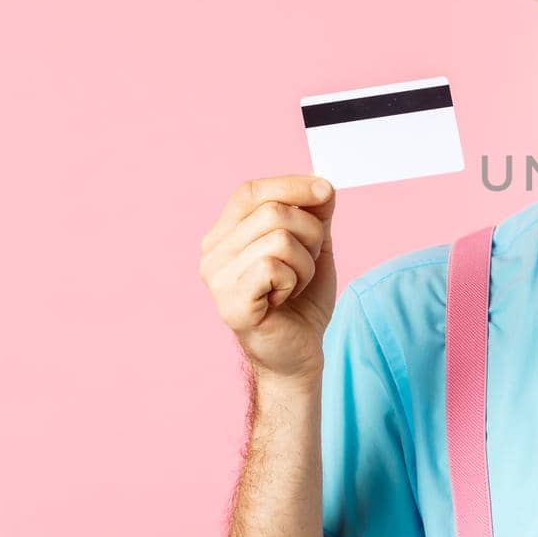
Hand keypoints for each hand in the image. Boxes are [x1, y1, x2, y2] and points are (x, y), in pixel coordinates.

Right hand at [198, 175, 337, 382]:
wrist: (300, 352)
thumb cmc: (302, 300)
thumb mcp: (314, 247)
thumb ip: (315, 214)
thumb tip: (321, 184)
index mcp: (225, 234)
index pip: (251, 191)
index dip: (290, 184)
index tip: (325, 190)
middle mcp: (212, 253)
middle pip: (273, 211)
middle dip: (309, 235)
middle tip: (306, 265)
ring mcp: (216, 279)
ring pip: (279, 238)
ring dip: (305, 263)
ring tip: (294, 285)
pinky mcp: (230, 304)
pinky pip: (274, 267)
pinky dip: (295, 281)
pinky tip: (284, 299)